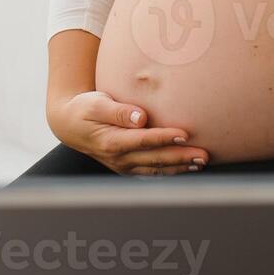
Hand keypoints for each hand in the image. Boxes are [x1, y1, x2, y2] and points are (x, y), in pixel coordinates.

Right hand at [47, 91, 209, 175]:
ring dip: (180, 166)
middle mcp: (119, 158)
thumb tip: (140, 117)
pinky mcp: (128, 167)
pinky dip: (170, 170)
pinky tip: (187, 166)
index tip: (185, 134)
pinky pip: (152, 171)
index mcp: (111, 142)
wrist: (70, 124)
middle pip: (155, 159)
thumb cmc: (85, 108)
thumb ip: (118, 111)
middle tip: (204, 155)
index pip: (143, 141)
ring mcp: (124, 165)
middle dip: (180, 157)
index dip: (165, 138)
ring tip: (202, 162)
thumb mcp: (96, 104)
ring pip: (156, 168)